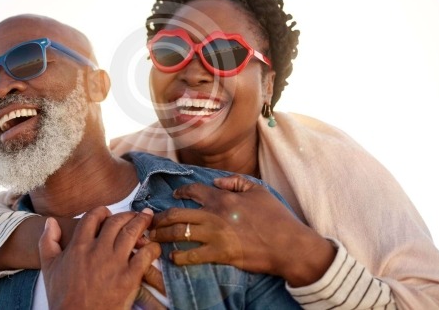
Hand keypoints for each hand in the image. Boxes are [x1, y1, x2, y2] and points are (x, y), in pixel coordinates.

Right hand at [38, 206, 161, 308]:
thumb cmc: (63, 298)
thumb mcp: (49, 268)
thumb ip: (48, 242)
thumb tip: (50, 222)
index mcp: (79, 246)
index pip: (93, 217)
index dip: (102, 211)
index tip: (108, 213)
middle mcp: (98, 250)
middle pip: (116, 221)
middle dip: (128, 214)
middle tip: (135, 214)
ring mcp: (115, 263)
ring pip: (132, 232)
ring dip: (142, 222)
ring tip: (148, 218)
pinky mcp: (129, 277)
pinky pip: (145, 255)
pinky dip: (152, 248)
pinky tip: (153, 247)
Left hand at [149, 175, 335, 286]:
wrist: (288, 244)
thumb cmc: (275, 216)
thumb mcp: (258, 190)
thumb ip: (236, 182)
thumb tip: (217, 182)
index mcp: (222, 198)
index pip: (193, 191)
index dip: (180, 192)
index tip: (174, 196)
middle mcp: (214, 215)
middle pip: (177, 214)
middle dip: (160, 218)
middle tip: (150, 221)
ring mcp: (215, 235)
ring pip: (179, 233)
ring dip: (162, 236)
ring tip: (153, 238)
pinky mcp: (220, 254)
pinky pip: (192, 255)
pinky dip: (179, 256)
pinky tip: (172, 257)